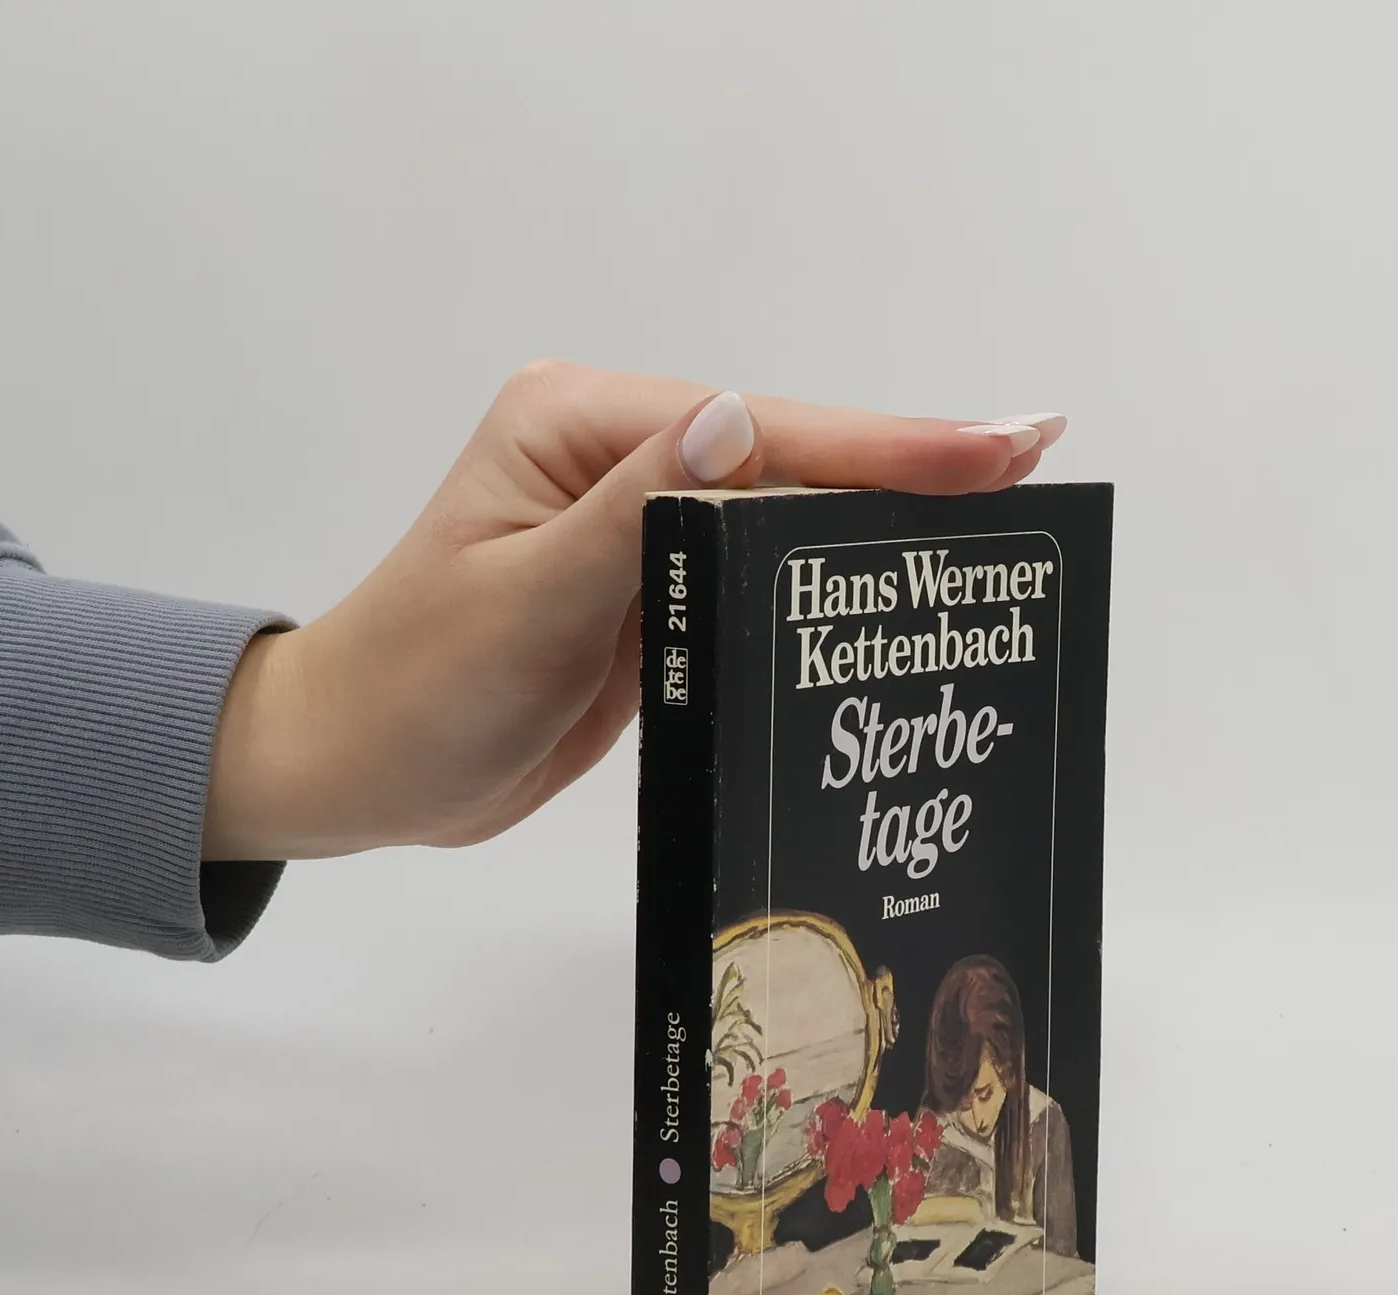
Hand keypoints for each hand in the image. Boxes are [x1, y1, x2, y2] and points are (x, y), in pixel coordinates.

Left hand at [203, 364, 1064, 858]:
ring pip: (783, 525)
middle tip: (1037, 472)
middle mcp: (618, 458)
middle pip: (790, 463)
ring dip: (878, 534)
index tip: (1002, 445)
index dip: (884, 446)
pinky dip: (824, 596)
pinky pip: (755, 585)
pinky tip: (894, 608)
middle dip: (907, 476)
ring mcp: (639, 529)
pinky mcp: (652, 596)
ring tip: (997, 540)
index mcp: (581, 426)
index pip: (759, 431)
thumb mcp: (524, 600)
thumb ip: (637, 513)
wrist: (360, 770)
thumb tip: (740, 419)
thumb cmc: (417, 686)